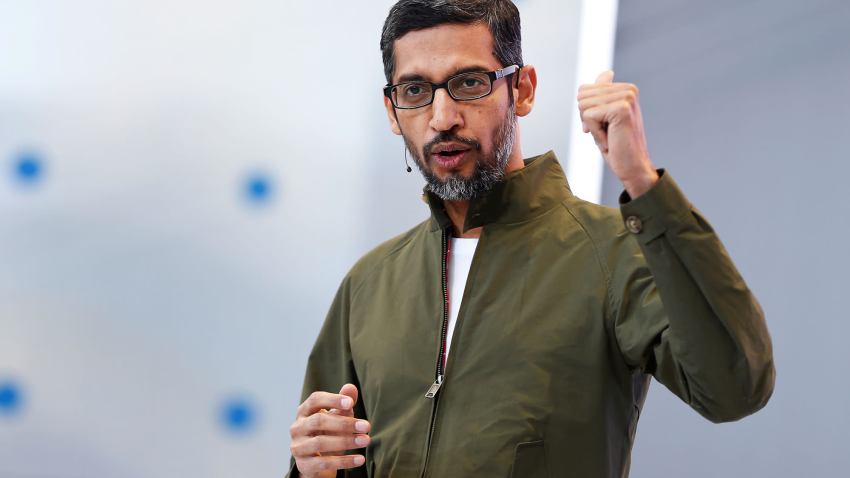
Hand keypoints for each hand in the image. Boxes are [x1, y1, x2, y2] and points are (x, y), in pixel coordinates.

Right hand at [289, 384, 370, 477]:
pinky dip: (344, 461)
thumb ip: (343, 404)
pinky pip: (324, 463)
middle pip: (318, 421)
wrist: (316, 461)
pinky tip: (360, 459)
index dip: (332, 400)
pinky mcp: (304, 465)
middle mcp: (297, 427)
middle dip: (344, 423)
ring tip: (366, 440)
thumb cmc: (327, 432)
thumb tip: (351, 387)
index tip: (351, 403)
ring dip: (346, 441)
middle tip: (366, 426)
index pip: (315, 399)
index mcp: (304, 411)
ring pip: (320, 442)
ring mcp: (298, 447)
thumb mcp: (337, 417)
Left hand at [578, 70, 658, 197]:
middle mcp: (629, 89)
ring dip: (592, 127)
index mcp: (626, 88)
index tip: (604, 125)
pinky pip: (589, 116)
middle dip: (587, 118)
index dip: (586, 112)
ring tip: (610, 135)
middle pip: (581, 96)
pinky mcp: (622, 108)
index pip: (584, 90)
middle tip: (606, 132)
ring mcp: (627, 97)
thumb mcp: (606, 117)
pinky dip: (595, 133)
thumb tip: (606, 73)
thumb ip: (603, 95)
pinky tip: (611, 140)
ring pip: (583, 105)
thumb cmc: (618, 144)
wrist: (633, 166)